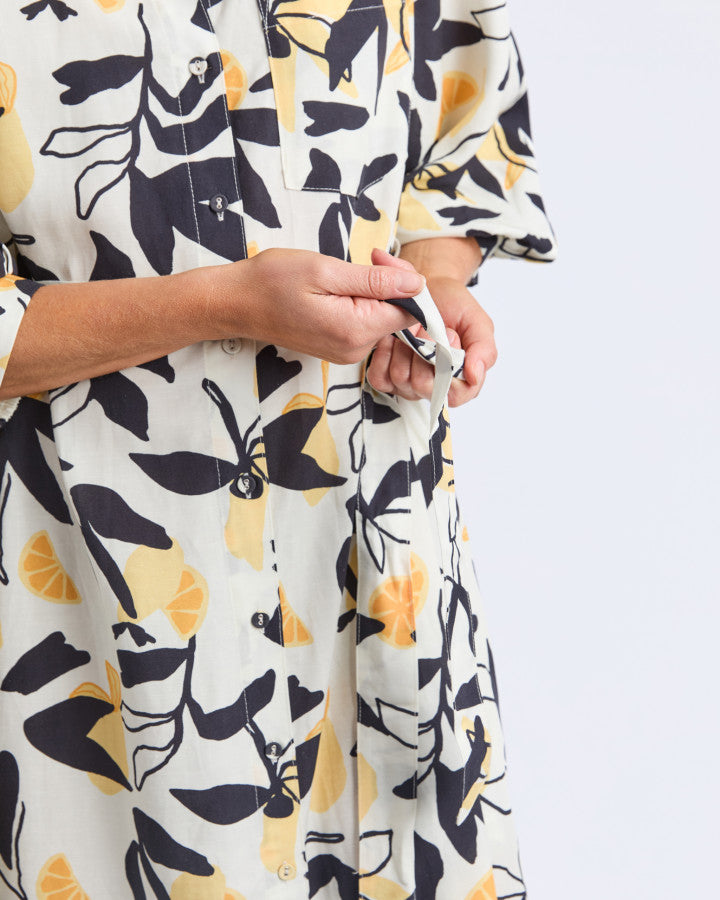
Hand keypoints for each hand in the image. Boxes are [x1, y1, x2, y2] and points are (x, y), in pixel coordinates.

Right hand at [210, 248, 420, 364]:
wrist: (237, 303)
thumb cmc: (273, 282)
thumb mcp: (326, 270)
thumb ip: (375, 280)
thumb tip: (416, 285)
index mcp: (355, 331)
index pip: (410, 311)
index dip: (406, 281)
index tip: (381, 258)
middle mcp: (355, 349)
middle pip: (399, 315)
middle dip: (393, 283)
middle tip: (370, 256)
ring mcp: (347, 351)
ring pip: (383, 318)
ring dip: (376, 290)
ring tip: (349, 271)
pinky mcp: (339, 347)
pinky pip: (366, 323)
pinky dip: (362, 302)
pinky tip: (343, 287)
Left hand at [365, 247, 497, 405]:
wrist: (429, 289)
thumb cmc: (454, 308)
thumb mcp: (478, 324)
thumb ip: (484, 350)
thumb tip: (475, 375)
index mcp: (461, 383)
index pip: (455, 394)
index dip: (448, 364)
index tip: (449, 335)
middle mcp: (433, 388)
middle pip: (423, 386)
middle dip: (425, 351)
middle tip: (429, 328)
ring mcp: (407, 385)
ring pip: (401, 378)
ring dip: (405, 347)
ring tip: (413, 330)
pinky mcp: (385, 377)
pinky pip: (380, 378)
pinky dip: (385, 354)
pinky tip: (394, 338)